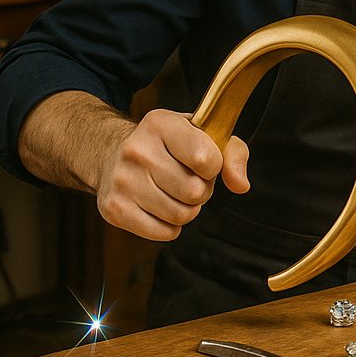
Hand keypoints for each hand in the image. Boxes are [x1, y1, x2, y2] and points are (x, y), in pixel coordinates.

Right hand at [96, 108, 249, 240]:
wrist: (115, 152)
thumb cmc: (172, 145)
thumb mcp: (204, 134)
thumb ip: (233, 153)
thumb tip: (241, 185)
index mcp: (161, 123)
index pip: (205, 158)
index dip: (214, 166)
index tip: (204, 161)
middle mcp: (137, 149)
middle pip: (194, 191)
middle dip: (201, 190)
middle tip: (189, 179)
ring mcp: (122, 180)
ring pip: (180, 215)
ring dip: (188, 209)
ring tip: (176, 192)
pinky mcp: (114, 208)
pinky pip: (163, 233)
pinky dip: (171, 226)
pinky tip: (162, 207)